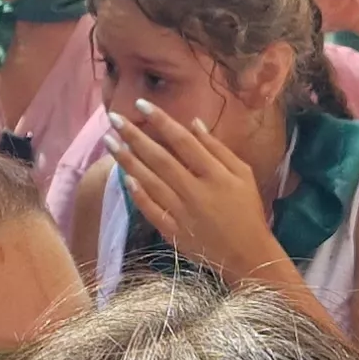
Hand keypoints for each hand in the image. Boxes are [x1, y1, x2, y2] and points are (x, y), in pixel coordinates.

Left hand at [110, 101, 284, 279]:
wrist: (248, 255)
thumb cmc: (247, 210)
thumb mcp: (243, 174)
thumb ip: (218, 148)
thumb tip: (194, 122)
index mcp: (215, 174)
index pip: (182, 141)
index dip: (161, 121)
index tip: (141, 104)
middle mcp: (196, 191)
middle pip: (160, 159)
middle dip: (134, 136)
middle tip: (113, 118)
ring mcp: (182, 213)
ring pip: (150, 182)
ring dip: (128, 161)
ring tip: (110, 141)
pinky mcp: (174, 233)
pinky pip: (152, 210)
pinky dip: (138, 195)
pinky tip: (124, 177)